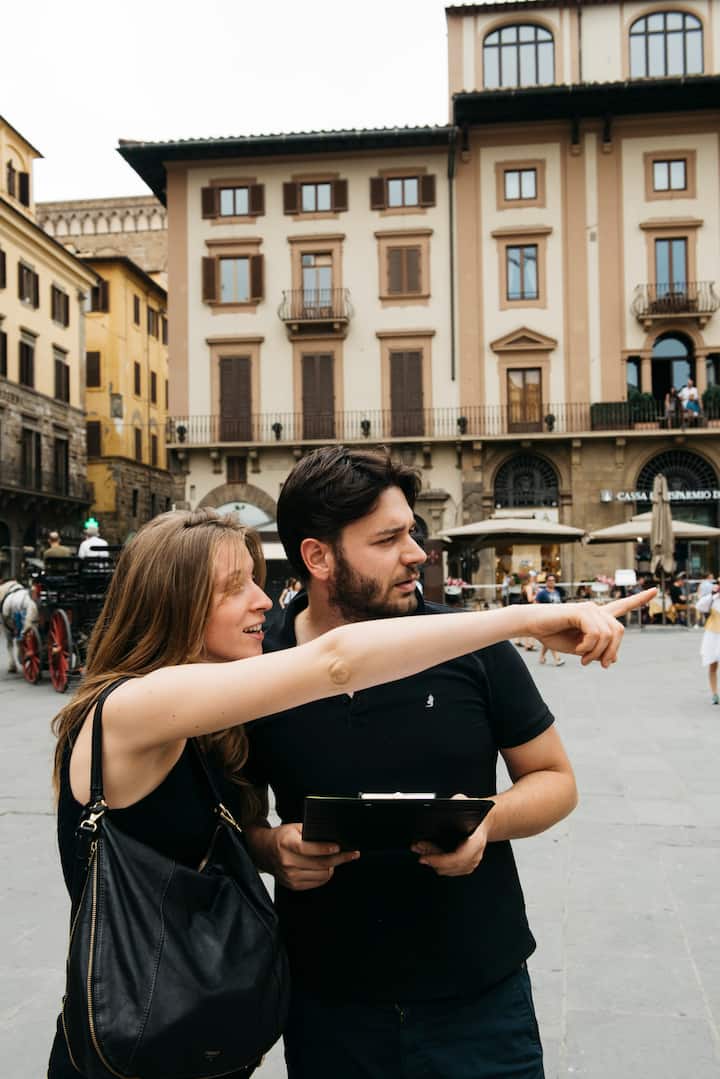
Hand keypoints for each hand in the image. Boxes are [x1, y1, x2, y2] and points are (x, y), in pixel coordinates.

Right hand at [244, 822, 358, 890]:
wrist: (262, 850)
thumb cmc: (281, 837)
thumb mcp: (294, 828)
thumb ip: (311, 832)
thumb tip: (331, 837)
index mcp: (287, 844)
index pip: (310, 849)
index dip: (327, 849)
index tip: (339, 847)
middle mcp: (287, 862)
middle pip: (320, 864)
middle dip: (339, 859)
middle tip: (351, 854)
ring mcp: (289, 876)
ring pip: (321, 875)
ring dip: (332, 867)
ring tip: (336, 860)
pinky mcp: (292, 885)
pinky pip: (316, 883)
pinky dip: (324, 875)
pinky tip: (326, 868)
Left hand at [411, 795, 492, 876]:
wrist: (486, 821)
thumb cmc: (477, 813)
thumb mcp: (464, 801)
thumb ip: (455, 802)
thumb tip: (442, 805)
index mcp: (477, 841)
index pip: (458, 857)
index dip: (440, 860)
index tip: (426, 858)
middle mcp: (476, 854)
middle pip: (450, 866)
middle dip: (431, 859)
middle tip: (419, 851)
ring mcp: (472, 862)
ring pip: (449, 871)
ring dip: (433, 862)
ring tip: (421, 851)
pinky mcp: (466, 865)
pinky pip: (450, 870)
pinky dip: (439, 865)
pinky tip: (430, 855)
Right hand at [527, 588, 655, 666]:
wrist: (532, 626)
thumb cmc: (553, 635)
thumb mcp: (580, 649)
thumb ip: (597, 651)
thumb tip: (614, 658)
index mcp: (597, 617)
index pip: (622, 606)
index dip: (639, 599)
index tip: (655, 590)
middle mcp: (596, 610)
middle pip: (619, 631)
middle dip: (612, 652)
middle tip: (599, 665)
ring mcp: (589, 609)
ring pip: (609, 635)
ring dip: (598, 653)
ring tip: (584, 660)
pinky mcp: (581, 611)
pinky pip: (596, 633)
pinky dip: (589, 647)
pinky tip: (578, 650)